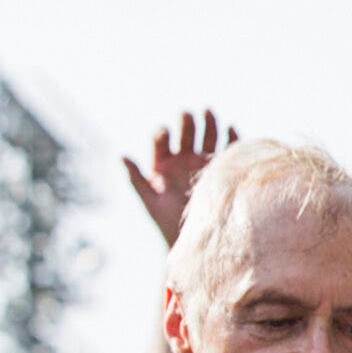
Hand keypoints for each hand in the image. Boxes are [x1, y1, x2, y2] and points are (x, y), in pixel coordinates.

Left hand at [123, 109, 236, 247]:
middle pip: (185, 135)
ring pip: (207, 139)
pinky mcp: (223, 170)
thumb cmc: (169, 224)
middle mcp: (184, 162)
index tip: (164, 131)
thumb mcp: (150, 202)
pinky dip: (231, 140)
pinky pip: (229, 151)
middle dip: (186, 124)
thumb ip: (136, 179)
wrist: (197, 240)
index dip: (162, 134)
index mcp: (163, 166)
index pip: (161, 143)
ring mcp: (204, 164)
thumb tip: (121, 155)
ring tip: (208, 112)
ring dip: (208, 125)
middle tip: (186, 114)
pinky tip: (231, 129)